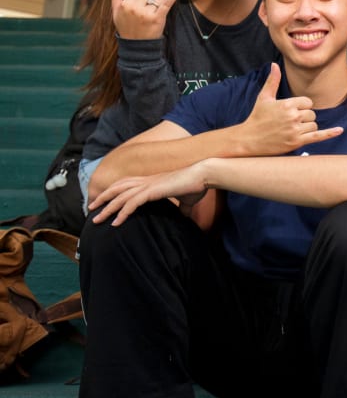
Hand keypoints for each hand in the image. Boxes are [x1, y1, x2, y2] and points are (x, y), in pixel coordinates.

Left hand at [90, 163, 208, 225]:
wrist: (204, 175)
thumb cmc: (197, 185)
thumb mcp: (186, 200)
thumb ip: (182, 209)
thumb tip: (184, 218)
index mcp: (152, 181)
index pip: (126, 184)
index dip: (114, 192)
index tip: (105, 202)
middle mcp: (146, 181)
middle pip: (117, 188)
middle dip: (103, 199)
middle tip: (91, 209)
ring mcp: (148, 185)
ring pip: (120, 196)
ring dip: (107, 208)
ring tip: (97, 219)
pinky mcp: (153, 191)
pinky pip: (132, 203)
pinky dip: (122, 213)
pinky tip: (116, 223)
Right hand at [110, 0, 182, 39]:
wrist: (136, 45)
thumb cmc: (126, 27)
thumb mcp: (116, 13)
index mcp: (125, 5)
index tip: (141, 8)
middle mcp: (135, 8)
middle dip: (151, 1)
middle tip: (147, 14)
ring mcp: (146, 13)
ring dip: (158, 5)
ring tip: (152, 16)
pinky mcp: (158, 18)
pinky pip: (167, 3)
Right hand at [238, 63, 343, 153]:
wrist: (249, 139)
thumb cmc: (257, 117)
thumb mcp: (264, 97)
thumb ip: (272, 81)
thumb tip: (274, 64)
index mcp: (287, 104)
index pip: (308, 102)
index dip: (302, 107)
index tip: (291, 111)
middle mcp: (293, 116)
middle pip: (312, 114)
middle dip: (304, 118)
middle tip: (289, 122)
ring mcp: (295, 130)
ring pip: (314, 125)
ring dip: (307, 127)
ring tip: (291, 130)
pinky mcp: (297, 142)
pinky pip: (318, 136)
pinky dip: (330, 133)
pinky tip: (340, 130)